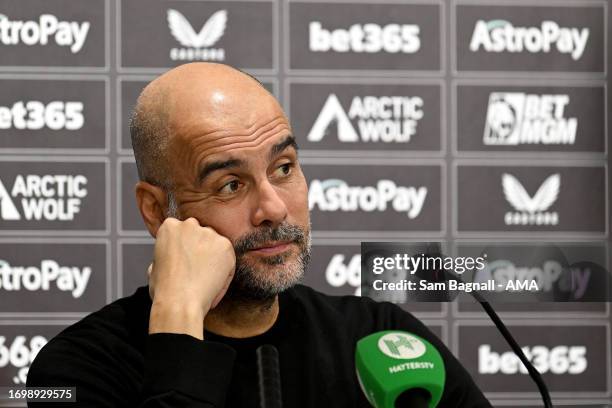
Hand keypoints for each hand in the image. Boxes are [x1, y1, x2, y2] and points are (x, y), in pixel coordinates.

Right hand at [147, 217, 234, 338]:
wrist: (180, 301)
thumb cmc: (165, 289)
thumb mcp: (155, 267)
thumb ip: (167, 255)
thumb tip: (171, 259)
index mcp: (170, 227)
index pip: (183, 232)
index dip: (185, 249)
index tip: (185, 262)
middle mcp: (189, 225)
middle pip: (200, 235)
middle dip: (200, 250)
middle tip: (197, 271)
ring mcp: (209, 234)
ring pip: (216, 246)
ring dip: (214, 260)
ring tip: (205, 281)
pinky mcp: (225, 245)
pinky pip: (228, 259)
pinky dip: (225, 273)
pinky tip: (214, 285)